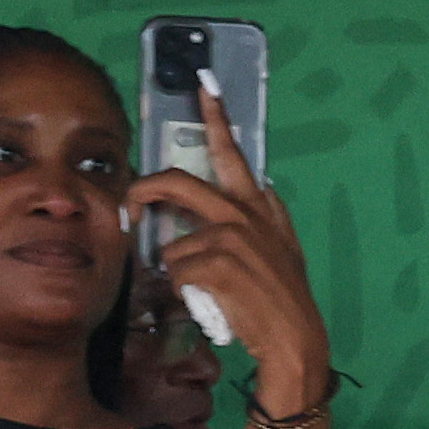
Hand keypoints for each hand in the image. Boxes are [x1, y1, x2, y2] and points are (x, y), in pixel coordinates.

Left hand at [126, 71, 333, 420]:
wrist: (295, 343)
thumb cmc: (284, 301)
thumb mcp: (286, 250)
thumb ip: (271, 215)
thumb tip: (266, 185)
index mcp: (259, 207)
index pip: (234, 153)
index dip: (216, 117)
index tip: (203, 85)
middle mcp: (244, 215)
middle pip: (176, 183)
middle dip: (143, 190)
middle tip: (132, 204)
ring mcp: (230, 238)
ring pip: (173, 246)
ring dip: (178, 274)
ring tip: (203, 293)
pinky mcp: (216, 265)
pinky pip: (175, 274)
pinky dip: (183, 293)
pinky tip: (208, 303)